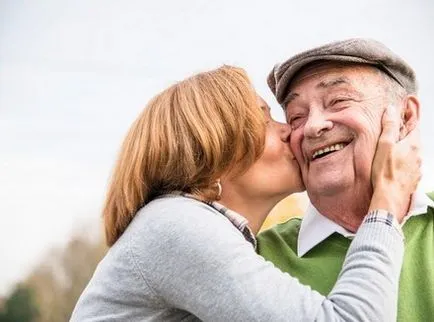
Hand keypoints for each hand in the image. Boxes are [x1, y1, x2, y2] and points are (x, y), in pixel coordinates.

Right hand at [369, 105, 421, 221]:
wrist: (389, 197)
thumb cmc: (385, 171)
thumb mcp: (384, 145)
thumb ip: (389, 126)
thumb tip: (392, 109)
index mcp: (413, 144)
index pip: (414, 124)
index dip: (410, 116)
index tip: (406, 109)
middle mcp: (419, 155)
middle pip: (413, 139)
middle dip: (404, 134)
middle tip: (393, 132)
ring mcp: (417, 167)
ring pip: (412, 153)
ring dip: (404, 150)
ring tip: (391, 152)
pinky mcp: (413, 178)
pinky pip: (410, 166)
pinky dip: (403, 163)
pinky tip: (394, 167)